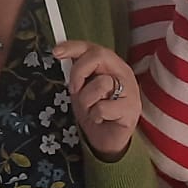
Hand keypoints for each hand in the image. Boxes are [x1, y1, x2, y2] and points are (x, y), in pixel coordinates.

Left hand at [54, 40, 140, 158]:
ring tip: (91, 110)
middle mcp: (122, 72)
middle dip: (79, 72)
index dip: (73, 46)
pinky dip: (95, 116)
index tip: (56, 52)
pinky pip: (102, 107)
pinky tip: (101, 119)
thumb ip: (77, 74)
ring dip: (87, 101)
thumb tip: (60, 55)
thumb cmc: (95, 112)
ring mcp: (130, 90)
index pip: (92, 47)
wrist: (107, 140)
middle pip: (98, 56)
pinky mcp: (131, 109)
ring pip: (100, 83)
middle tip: (74, 90)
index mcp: (111, 65)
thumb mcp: (81, 90)